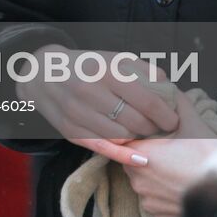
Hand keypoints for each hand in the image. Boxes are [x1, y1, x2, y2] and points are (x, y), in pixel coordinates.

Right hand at [16, 46, 179, 167]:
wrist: (42, 73)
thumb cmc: (86, 65)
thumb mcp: (112, 58)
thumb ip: (143, 70)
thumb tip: (169, 90)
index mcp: (105, 70)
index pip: (147, 101)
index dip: (166, 115)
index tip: (174, 120)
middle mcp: (90, 91)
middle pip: (136, 121)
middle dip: (154, 128)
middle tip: (159, 128)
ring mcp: (77, 113)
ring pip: (122, 137)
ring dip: (138, 138)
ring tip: (143, 132)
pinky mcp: (70, 131)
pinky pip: (103, 149)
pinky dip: (124, 155)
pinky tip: (139, 157)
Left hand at [122, 98, 216, 216]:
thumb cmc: (210, 158)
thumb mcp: (194, 124)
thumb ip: (177, 104)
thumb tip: (170, 89)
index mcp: (142, 155)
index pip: (125, 143)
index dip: (137, 138)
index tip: (149, 136)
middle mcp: (139, 180)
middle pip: (132, 163)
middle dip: (146, 157)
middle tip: (168, 153)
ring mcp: (149, 201)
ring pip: (143, 184)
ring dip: (154, 178)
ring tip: (177, 171)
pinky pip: (154, 203)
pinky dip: (163, 197)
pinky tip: (178, 187)